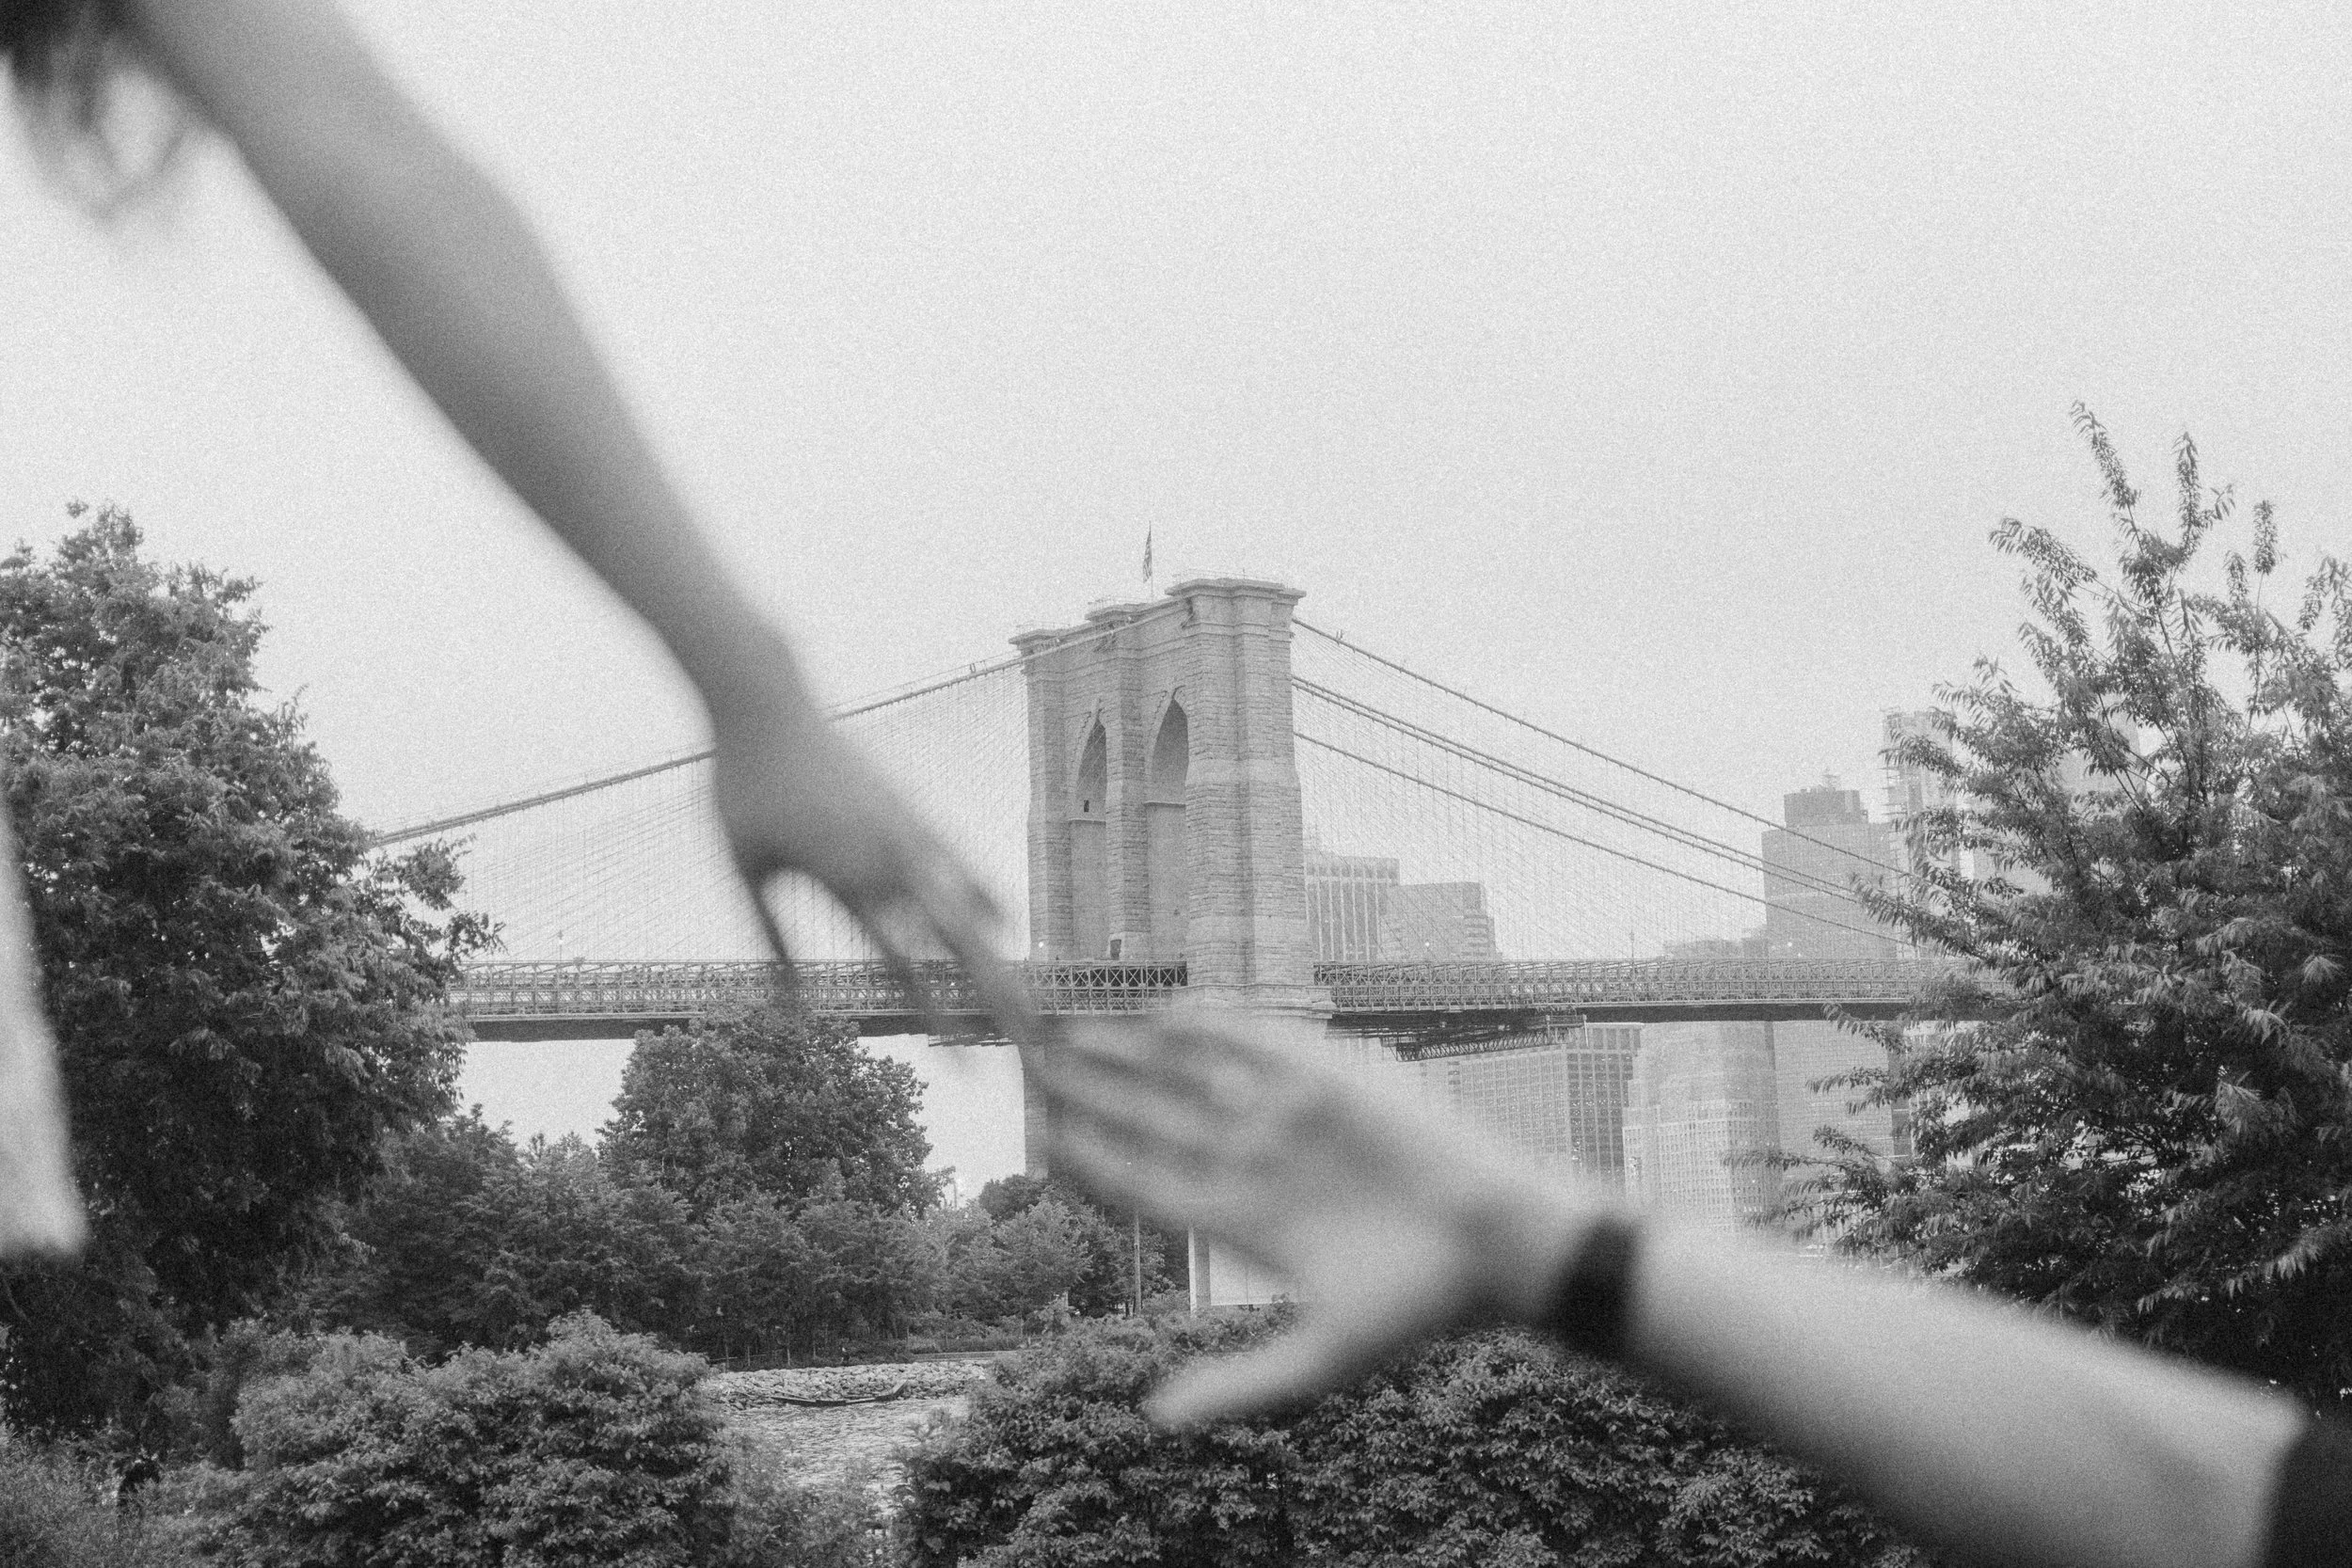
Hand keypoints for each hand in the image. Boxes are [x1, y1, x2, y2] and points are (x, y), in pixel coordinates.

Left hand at [709, 699, 1036, 1036]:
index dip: (937, 1018)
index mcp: (845, 877)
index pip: (902, 966)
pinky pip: (958, 860)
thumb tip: (784, 1008)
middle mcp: (888, 857)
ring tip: (1026, 994)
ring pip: (967, 907)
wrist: (765, 702)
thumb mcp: (746, 870)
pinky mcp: (912, 808)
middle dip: (997, 996)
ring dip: (998, 956)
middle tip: (1032, 1041)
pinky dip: (982, 893)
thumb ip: (771, 940)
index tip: (966, 1065)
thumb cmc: (741, 788)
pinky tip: (1004, 924)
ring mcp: (908, 830)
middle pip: (958, 943)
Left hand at [1030, 1017, 1606, 1424]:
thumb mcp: (1319, 1358)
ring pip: (1190, 1074)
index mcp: (1250, 1221)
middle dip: (1095, 1092)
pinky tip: (1152, 1013)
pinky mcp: (1330, 1075)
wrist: (1501, 1245)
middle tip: (1030, 1060)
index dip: (1095, 1157)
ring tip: (1067, 1029)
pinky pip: (1254, 1040)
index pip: (1150, 1182)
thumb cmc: (1419, 1307)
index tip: (1042, 1134)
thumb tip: (1157, 1420)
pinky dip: (1205, 1024)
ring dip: (1130, 1051)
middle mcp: (1261, 1161)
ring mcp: (1292, 1115)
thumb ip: (1239, 1383)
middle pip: (1156, 1118)